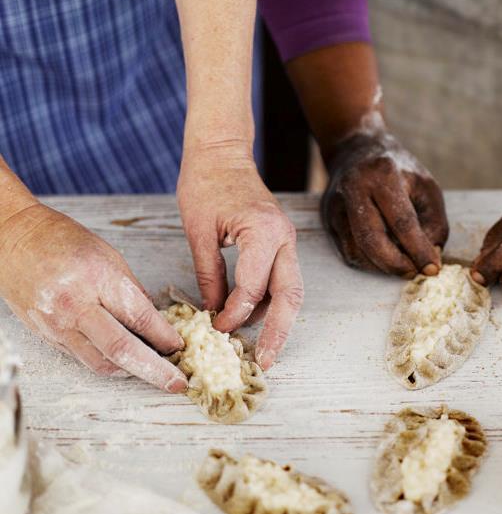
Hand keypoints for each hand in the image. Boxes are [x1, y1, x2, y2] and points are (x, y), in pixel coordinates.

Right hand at [0, 203, 186, 389]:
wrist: (14, 240)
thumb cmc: (61, 240)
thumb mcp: (108, 255)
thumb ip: (131, 290)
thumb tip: (156, 321)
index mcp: (97, 278)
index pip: (140, 317)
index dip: (165, 337)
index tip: (180, 347)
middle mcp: (76, 305)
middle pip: (122, 350)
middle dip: (155, 371)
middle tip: (177, 382)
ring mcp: (58, 324)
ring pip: (102, 363)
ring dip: (132, 372)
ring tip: (154, 373)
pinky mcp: (47, 336)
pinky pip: (83, 358)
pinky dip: (108, 363)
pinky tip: (125, 362)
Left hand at [177, 144, 302, 367]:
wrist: (221, 152)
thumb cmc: (205, 183)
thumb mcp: (199, 232)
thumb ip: (210, 275)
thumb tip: (214, 313)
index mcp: (262, 231)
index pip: (253, 287)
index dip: (234, 314)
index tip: (215, 329)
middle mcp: (283, 237)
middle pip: (290, 295)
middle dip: (279, 331)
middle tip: (267, 361)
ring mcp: (286, 239)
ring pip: (291, 289)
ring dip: (276, 319)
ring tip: (261, 347)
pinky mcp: (280, 242)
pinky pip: (282, 278)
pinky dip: (271, 301)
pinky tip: (254, 319)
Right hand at [321, 128, 447, 275]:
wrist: (356, 148)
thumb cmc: (398, 170)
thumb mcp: (426, 185)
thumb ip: (434, 221)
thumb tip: (430, 257)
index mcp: (383, 175)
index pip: (401, 221)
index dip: (418, 249)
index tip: (432, 268)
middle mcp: (354, 188)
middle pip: (371, 239)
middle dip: (395, 264)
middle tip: (413, 272)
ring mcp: (336, 204)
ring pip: (356, 250)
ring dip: (381, 266)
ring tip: (402, 264)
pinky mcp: (328, 217)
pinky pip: (347, 250)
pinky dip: (368, 261)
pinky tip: (384, 257)